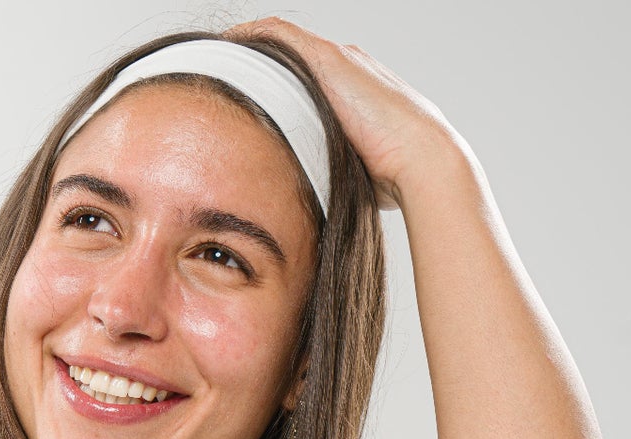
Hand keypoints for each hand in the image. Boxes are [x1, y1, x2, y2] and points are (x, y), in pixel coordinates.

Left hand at [223, 17, 459, 208]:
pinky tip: (225, 48)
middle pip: (286, 61)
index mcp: (348, 94)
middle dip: (252, 70)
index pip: (300, 83)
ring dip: (246, 51)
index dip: (267, 90)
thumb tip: (307, 211)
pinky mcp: (328, 58)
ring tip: (211, 64)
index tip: (237, 107)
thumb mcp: (348, 174)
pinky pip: (277, 35)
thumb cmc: (391, 179)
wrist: (419, 159)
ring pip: (280, 44)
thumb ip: (327, 176)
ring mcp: (336, 60)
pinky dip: (250, 37)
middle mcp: (343, 69)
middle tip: (215, 83)